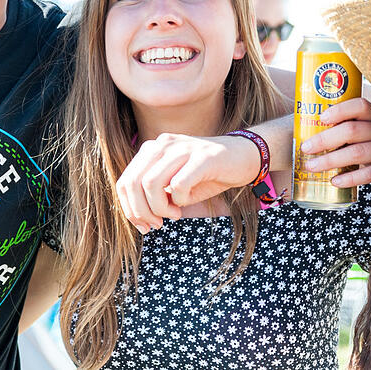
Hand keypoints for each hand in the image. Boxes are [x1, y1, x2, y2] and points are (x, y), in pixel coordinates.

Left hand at [116, 134, 257, 233]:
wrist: (244, 158)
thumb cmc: (207, 175)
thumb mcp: (175, 185)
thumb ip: (155, 195)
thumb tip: (139, 217)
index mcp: (153, 149)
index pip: (126, 181)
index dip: (129, 208)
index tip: (143, 226)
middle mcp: (163, 144)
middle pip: (134, 182)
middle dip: (141, 211)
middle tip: (156, 224)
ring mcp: (182, 148)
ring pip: (151, 183)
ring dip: (159, 208)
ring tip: (174, 214)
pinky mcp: (202, 157)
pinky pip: (178, 184)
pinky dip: (179, 200)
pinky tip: (186, 202)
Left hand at [299, 97, 370, 186]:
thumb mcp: (367, 128)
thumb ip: (346, 126)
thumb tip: (305, 128)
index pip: (360, 106)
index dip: (340, 110)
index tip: (321, 117)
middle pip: (352, 131)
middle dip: (325, 139)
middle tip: (305, 148)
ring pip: (357, 153)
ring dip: (330, 160)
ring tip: (311, 166)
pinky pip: (368, 174)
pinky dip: (350, 178)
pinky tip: (334, 181)